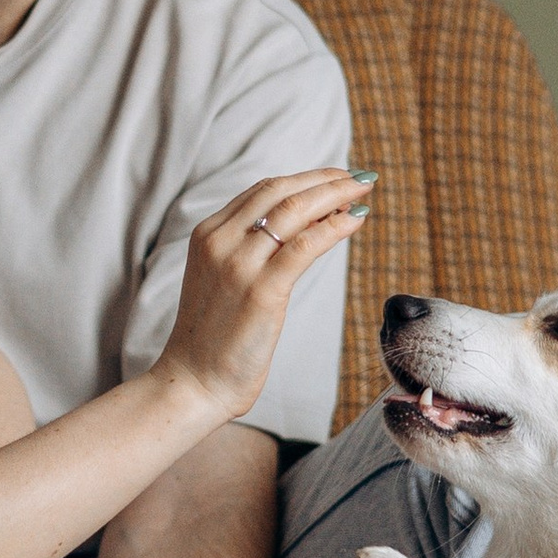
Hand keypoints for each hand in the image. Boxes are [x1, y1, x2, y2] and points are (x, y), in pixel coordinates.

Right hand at [152, 171, 368, 422]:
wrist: (194, 381)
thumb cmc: (214, 338)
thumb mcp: (225, 279)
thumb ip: (252, 250)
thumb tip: (307, 224)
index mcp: (207, 234)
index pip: (262, 190)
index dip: (303, 179)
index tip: (335, 178)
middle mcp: (220, 241)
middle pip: (280, 191)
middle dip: (324, 178)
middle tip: (358, 176)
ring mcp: (238, 264)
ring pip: (296, 210)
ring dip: (336, 194)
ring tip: (363, 190)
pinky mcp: (262, 291)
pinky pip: (307, 245)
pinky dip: (336, 226)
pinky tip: (357, 219)